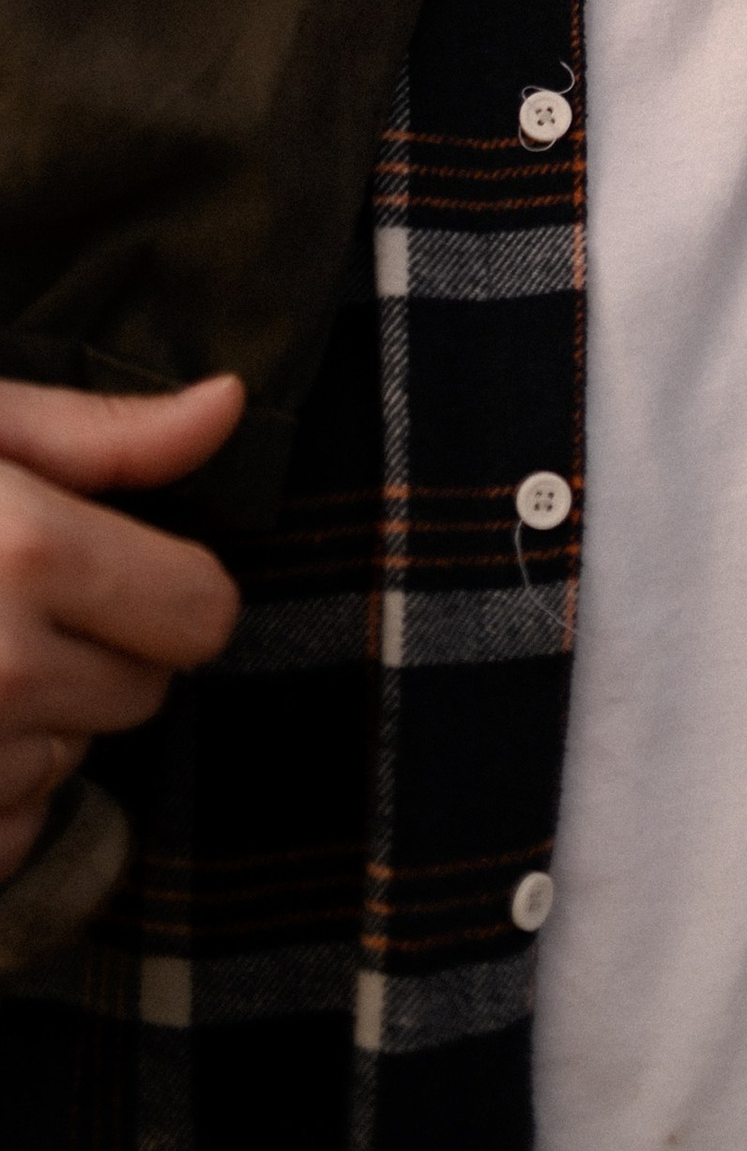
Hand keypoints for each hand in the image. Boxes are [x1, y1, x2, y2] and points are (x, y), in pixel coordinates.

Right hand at [0, 379, 246, 883]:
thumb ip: (101, 435)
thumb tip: (230, 405)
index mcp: (27, 552)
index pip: (203, 612)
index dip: (171, 588)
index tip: (117, 568)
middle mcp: (0, 670)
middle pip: (146, 692)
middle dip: (101, 652)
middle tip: (10, 605)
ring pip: (72, 763)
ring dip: (33, 723)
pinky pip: (9, 836)